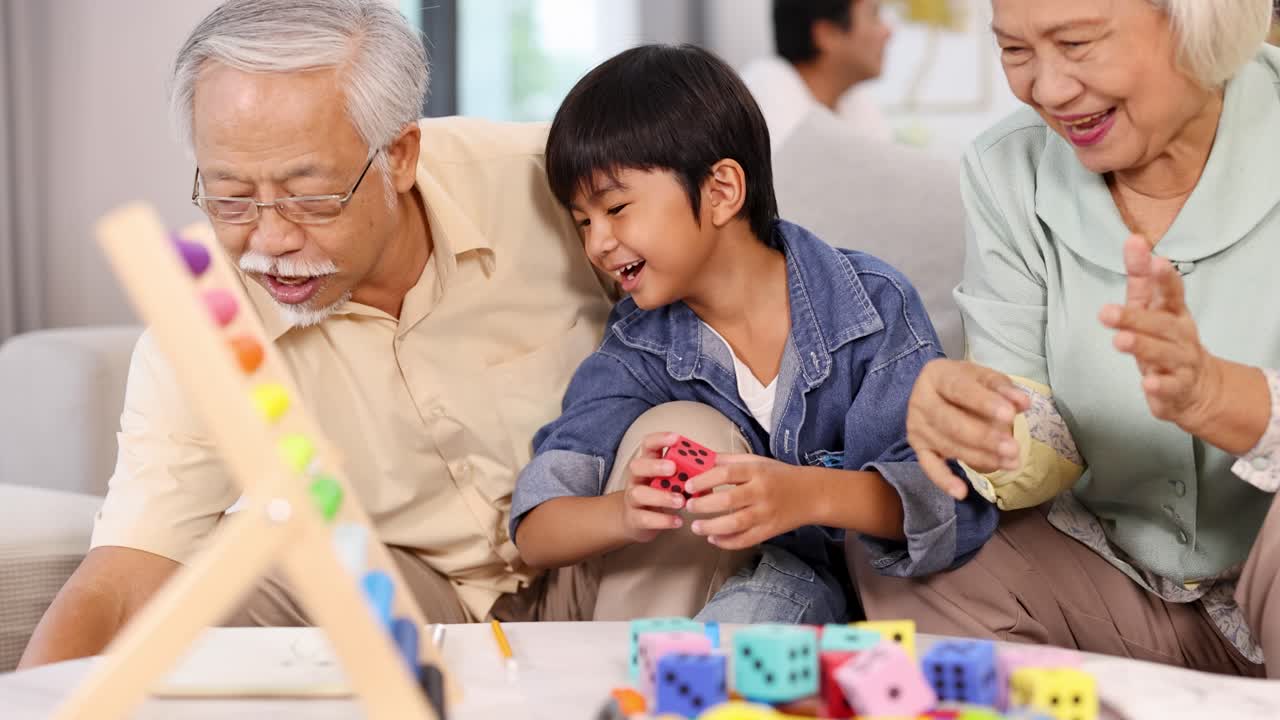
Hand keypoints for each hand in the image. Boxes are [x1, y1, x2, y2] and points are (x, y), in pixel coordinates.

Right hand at [618, 432, 687, 542]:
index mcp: (648, 463)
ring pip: (638, 493)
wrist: (638, 521)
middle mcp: (637, 478)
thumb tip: (716, 471)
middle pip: (637, 465)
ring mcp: (632, 499)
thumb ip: (690, 474)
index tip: (676, 438)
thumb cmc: (662, 495)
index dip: (660, 439)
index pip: (648, 444)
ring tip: (681, 501)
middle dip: (655, 465)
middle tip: (673, 468)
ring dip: (661, 496)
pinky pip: (644, 518)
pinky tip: (678, 521)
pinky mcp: (633, 518)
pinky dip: (662, 520)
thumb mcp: (674, 481)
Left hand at [681, 455, 812, 549]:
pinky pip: (746, 540)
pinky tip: (713, 539)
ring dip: (712, 527)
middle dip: (704, 505)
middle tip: (689, 506)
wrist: (811, 494)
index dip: (705, 479)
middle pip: (728, 499)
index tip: (689, 485)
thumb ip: (731, 461)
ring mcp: (766, 513)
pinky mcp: (770, 531)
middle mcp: (761, 492)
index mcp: (757, 471)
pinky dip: (728, 542)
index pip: (727, 473)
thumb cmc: (780, 475)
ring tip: (696, 527)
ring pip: (736, 523)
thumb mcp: (758, 461)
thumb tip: (703, 460)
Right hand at [906, 358, 1029, 498]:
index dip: (984, 403)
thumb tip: (1023, 403)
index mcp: (936, 375)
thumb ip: (1004, 389)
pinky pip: (929, 467)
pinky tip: (961, 492)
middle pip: (950, 422)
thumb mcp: (985, 378)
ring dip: (980, 458)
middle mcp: (920, 401)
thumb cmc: (967, 384)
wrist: (940, 392)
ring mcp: (917, 426)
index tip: (1010, 416)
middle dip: (984, 437)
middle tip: (1013, 448)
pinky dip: (943, 480)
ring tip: (1011, 463)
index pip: (959, 389)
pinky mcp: (918, 448)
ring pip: (947, 446)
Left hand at [1099, 234, 1220, 429]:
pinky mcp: (1178, 388)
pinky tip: (1147, 383)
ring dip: (1141, 346)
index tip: (1154, 261)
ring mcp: (1181, 362)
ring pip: (1163, 353)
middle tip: (1105, 312)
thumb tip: (1133, 240)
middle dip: (1134, 317)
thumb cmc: (1167, 339)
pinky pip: (1170, 386)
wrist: (1197, 387)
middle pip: (1160, 324)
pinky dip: (1160, 385)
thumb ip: (1141, 278)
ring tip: (1120, 341)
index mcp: (1174, 312)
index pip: (1171, 292)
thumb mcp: (1153, 309)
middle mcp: (1181, 334)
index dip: (1164, 278)